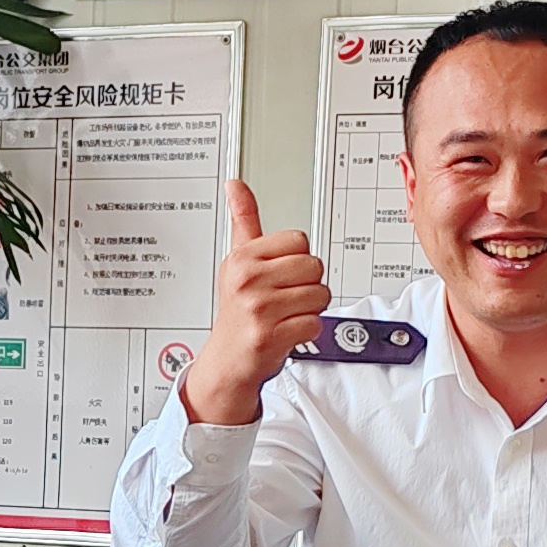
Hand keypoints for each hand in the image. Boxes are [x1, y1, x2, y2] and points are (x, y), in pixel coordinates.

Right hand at [176, 182, 329, 426]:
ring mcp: (258, 308)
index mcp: (242, 257)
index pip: (299, 240)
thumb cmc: (237, 312)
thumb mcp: (237, 261)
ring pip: (319, 295)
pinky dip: (307, 331)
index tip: (280, 275)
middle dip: (308, 285)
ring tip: (286, 315)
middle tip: (285, 299)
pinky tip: (286, 332)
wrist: (227, 361)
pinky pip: (315, 323)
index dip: (297, 260)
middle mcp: (248, 280)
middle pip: (314, 266)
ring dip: (310, 309)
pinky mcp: (269, 335)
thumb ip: (243, 220)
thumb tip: (236, 185)